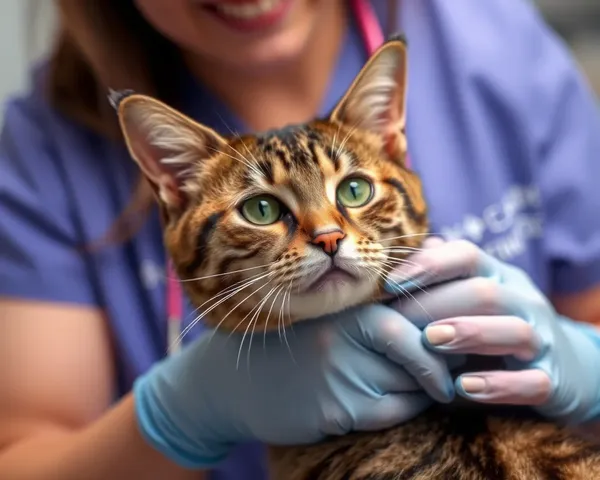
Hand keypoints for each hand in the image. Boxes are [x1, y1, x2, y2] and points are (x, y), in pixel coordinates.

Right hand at [133, 304, 453, 468]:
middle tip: (459, 365)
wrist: (233, 382)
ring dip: (428, 386)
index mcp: (347, 302)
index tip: (462, 331)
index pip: (417, 306)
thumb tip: (429, 294)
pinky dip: (406, 408)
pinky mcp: (338, 409)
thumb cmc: (289, 341)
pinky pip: (394, 411)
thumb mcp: (324, 313)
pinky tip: (399, 401)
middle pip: (423, 344)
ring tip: (433, 383)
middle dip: (447, 358)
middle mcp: (346, 331)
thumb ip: (370, 302)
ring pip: (413, 382)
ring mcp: (342, 371)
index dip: (446, 320)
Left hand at [385, 238, 599, 424]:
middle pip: (485, 292)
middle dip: (437, 303)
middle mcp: (523, 302)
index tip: (389, 283)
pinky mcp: (552, 380)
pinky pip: (531, 382)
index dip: (427, 265)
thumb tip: (406, 248)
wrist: (563, 367)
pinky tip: (463, 387)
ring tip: (430, 341)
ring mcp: (541, 341)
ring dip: (469, 333)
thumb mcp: (471, 297)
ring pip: (514, 330)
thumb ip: (442, 277)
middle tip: (397, 318)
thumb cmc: (496, 327)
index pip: (466, 255)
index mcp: (499, 276)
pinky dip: (498, 386)